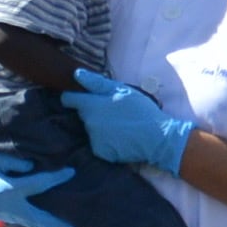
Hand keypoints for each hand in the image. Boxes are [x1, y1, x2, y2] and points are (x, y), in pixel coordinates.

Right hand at [0, 149, 81, 226]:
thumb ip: (12, 161)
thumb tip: (31, 166)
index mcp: (7, 190)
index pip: (37, 183)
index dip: (55, 177)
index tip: (71, 172)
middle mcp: (11, 207)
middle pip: (41, 219)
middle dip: (60, 225)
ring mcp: (11, 216)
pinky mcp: (11, 219)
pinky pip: (32, 226)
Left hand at [66, 68, 194, 173]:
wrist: (158, 138)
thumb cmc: (141, 110)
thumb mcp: (122, 90)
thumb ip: (96, 82)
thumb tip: (76, 74)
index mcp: (92, 106)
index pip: (68, 99)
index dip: (73, 96)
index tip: (81, 97)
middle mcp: (89, 123)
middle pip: (83, 115)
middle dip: (93, 112)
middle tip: (113, 112)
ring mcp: (94, 139)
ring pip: (91, 129)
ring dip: (100, 127)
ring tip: (119, 125)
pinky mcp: (100, 152)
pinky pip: (98, 144)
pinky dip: (106, 142)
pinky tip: (120, 138)